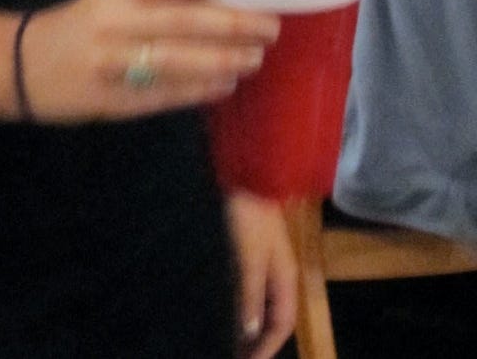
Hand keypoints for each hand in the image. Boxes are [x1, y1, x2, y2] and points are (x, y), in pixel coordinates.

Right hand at [21, 0, 279, 120]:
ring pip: (177, 60)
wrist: (24, 65)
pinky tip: (223, 86)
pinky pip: (166, 94)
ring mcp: (112, 62)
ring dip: (223, 60)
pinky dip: (200, 90)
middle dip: (234, 24)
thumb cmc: (83, 25)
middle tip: (270, 29)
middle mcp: (113, 20)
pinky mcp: (113, 98)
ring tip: (253, 60)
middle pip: (183, 19)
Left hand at [227, 189, 297, 358]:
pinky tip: (242, 316)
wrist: (250, 183)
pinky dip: (251, 310)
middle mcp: (282, 277)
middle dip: (262, 344)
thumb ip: (251, 295)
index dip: (267, 347)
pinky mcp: (259, 257)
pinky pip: (259, 294)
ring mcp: (272, 267)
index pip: (281, 324)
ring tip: (241, 347)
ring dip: (256, 329)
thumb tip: (252, 333)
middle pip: (276, 319)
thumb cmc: (249, 220)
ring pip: (268, 308)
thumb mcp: (249, 259)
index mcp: (285, 279)